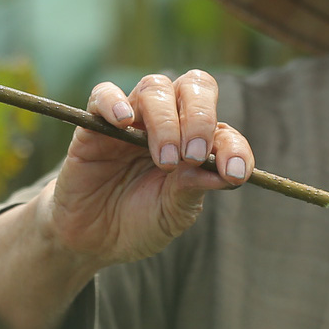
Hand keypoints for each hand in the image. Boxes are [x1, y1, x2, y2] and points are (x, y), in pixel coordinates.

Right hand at [36, 70, 255, 270]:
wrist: (94, 240)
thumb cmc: (141, 222)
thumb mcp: (174, 213)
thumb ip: (193, 189)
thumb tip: (222, 173)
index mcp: (197, 143)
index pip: (223, 129)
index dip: (233, 147)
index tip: (234, 173)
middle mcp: (170, 122)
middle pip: (194, 88)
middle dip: (200, 118)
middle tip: (193, 156)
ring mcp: (133, 120)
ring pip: (154, 88)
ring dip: (165, 120)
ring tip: (164, 160)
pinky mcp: (95, 125)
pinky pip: (103, 94)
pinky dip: (114, 101)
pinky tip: (123, 122)